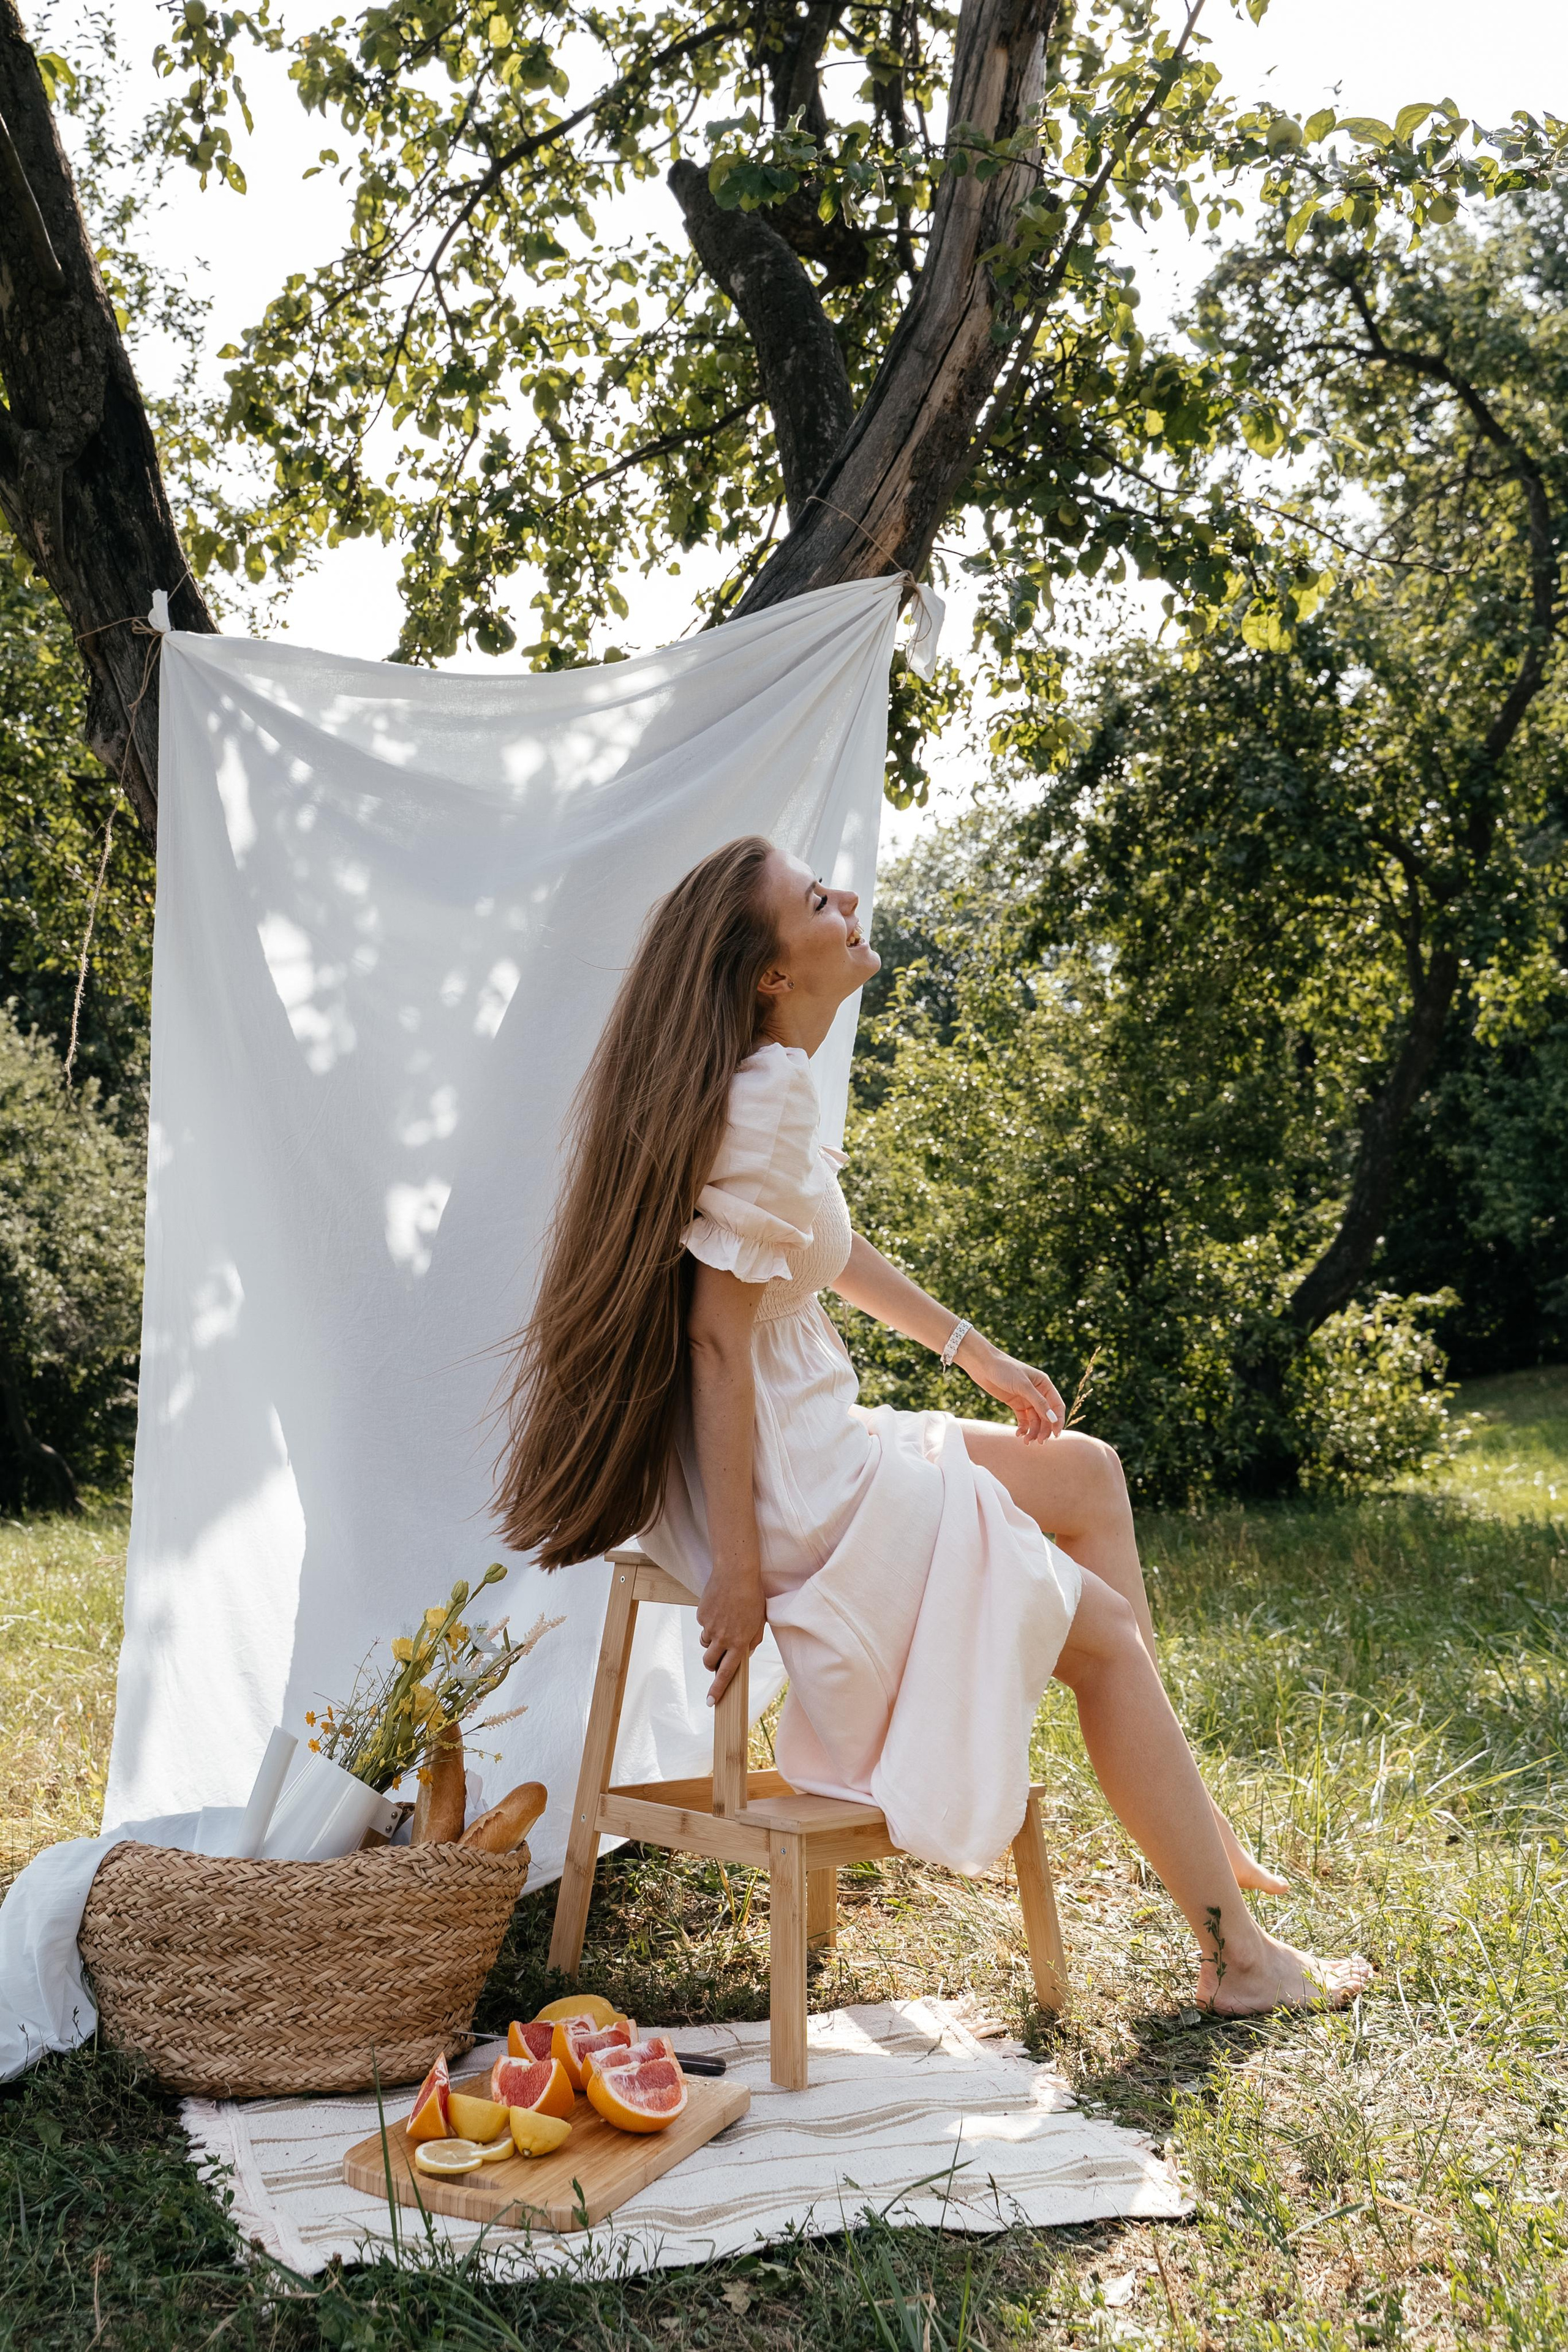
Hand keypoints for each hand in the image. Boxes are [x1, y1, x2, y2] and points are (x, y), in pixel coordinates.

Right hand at [697, 1567, 766, 1705]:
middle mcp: (723, 1638)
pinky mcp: (701, 1615)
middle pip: (709, 1662)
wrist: (736, 1573)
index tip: (711, 1702)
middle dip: (711, 1665)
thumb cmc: (752, 1597)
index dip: (718, 1690)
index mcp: (740, 1642)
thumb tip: (744, 1655)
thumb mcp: (759, 1622)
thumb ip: (752, 1642)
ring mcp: (710, 1627)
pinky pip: (703, 1625)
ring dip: (711, 1641)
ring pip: (705, 1644)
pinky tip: (719, 1607)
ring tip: (724, 1622)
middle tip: (716, 1658)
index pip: (727, 1673)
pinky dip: (710, 1622)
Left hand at [956, 1334, 1064, 1442]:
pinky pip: (1023, 1420)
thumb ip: (1039, 1402)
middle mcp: (1038, 1393)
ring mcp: (1026, 1399)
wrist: (982, 1365)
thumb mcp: (1023, 1386)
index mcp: (1044, 1384)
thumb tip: (1053, 1419)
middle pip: (1046, 1416)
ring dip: (1033, 1431)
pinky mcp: (1015, 1404)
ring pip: (1035, 1420)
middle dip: (1044, 1429)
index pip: (1057, 1406)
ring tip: (1026, 1441)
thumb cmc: (1004, 1369)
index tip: (1056, 1435)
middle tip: (1039, 1442)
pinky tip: (1018, 1434)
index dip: (1058, 1421)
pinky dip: (1023, 1428)